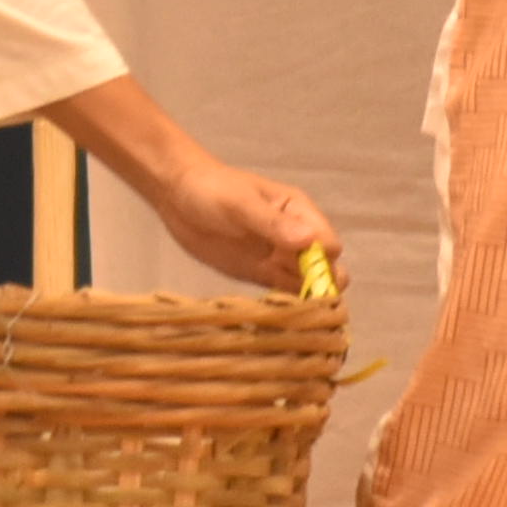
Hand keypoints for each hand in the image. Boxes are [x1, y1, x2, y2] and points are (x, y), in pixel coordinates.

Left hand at [39, 72, 339, 288]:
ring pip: (307, 285)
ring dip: (306, 302)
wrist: (178, 195)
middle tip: (302, 300)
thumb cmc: (212, 190)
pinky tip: (278, 317)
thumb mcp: (241, 204)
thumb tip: (311, 242)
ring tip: (292, 316)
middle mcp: (296, 237)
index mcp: (299, 212)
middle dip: (321, 286)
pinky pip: (283, 293)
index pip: (328, 243)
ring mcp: (279, 258)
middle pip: (326, 268)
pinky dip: (286, 306)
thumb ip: (273, 224)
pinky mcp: (260, 274)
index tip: (307, 277)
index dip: (324, 263)